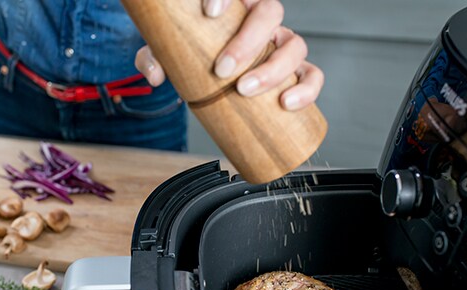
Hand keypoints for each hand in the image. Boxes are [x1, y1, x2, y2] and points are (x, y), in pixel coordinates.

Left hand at [135, 0, 323, 110]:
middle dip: (247, 42)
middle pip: (271, 14)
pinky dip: (306, 89)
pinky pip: (311, 76)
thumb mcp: (170, 51)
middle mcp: (263, 20)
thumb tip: (156, 75)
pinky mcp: (295, 72)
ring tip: (244, 90)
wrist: (212, 73)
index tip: (208, 12)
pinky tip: (286, 103)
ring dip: (273, 69)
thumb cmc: (194, 53)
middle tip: (221, 70)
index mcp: (238, 4)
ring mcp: (281, 45)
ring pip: (294, 45)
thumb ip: (155, 57)